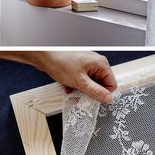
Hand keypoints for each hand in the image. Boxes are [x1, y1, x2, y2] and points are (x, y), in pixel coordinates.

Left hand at [0, 50, 117, 102]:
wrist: (42, 55)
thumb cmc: (60, 62)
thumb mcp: (80, 81)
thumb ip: (96, 91)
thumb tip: (109, 99)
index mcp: (100, 64)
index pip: (111, 84)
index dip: (103, 94)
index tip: (93, 98)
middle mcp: (95, 63)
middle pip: (100, 85)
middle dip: (90, 92)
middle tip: (80, 94)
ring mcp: (86, 65)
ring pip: (90, 84)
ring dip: (81, 90)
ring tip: (71, 88)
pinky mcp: (78, 68)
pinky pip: (81, 81)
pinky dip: (75, 86)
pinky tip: (67, 86)